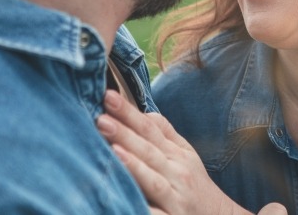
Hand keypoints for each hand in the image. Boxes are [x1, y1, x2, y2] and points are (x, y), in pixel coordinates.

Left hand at [97, 90, 285, 214]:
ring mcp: (175, 197)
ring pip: (152, 179)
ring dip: (133, 164)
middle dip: (125, 133)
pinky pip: (155, 213)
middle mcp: (176, 172)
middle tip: (100, 117)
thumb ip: (166, 134)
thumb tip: (146, 113)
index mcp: (177, 154)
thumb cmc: (196, 185)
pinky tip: (126, 197)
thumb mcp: (186, 155)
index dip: (130, 113)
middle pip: (149, 149)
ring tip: (112, 149)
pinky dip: (142, 205)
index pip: (151, 129)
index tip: (108, 96)